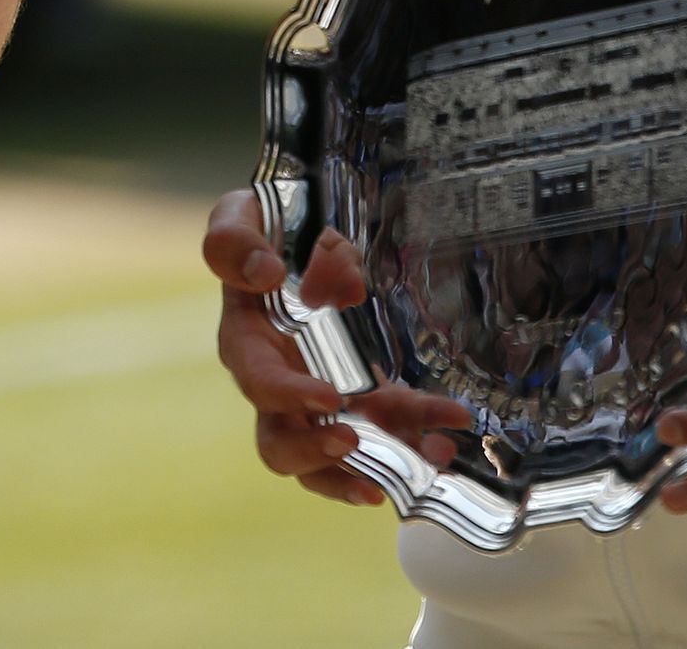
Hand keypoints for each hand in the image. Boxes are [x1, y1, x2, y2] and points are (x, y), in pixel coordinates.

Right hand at [202, 189, 474, 507]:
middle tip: (354, 445)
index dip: (290, 398)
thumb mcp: (238, 219)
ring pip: (337, 456)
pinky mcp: (364, 396)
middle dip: (319, 456)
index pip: (260, 384)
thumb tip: (264, 275)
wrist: (302, 232)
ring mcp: (324, 396)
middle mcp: (281, 384)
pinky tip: (452, 423)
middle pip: (283, 444)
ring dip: (377, 468)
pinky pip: (388, 426)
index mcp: (248, 344)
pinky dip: (420, 431)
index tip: (329, 397)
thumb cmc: (264, 228)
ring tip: (424, 462)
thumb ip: (234, 242)